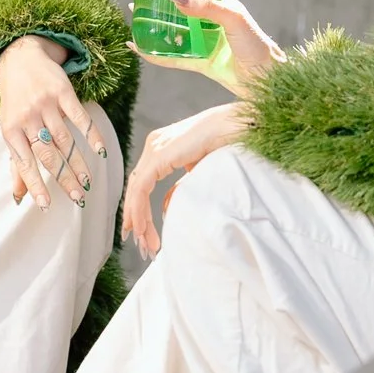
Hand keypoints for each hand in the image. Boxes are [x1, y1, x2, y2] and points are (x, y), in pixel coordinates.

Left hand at [0, 36, 107, 208]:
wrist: (18, 59)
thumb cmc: (15, 102)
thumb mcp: (10, 131)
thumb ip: (16, 164)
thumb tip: (18, 198)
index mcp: (11, 131)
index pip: (24, 163)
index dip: (35, 185)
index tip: (47, 205)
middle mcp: (27, 119)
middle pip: (49, 154)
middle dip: (64, 179)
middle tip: (78, 198)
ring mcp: (45, 104)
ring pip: (65, 140)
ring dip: (79, 163)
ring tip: (88, 181)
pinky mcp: (62, 92)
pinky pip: (80, 117)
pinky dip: (92, 134)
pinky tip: (100, 150)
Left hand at [121, 102, 249, 259]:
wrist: (238, 127)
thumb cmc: (226, 145)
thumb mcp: (197, 172)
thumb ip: (179, 188)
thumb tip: (164, 209)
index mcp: (162, 147)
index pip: (141, 182)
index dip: (137, 208)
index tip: (139, 232)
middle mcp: (154, 145)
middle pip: (136, 187)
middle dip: (135, 218)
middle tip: (140, 244)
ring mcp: (155, 148)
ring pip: (136, 189)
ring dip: (138, 219)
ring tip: (144, 244)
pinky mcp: (160, 155)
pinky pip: (142, 187)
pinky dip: (139, 209)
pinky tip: (143, 227)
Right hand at [129, 0, 283, 98]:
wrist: (266, 79)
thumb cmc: (256, 44)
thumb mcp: (234, 18)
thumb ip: (206, 7)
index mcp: (219, 4)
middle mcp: (208, 21)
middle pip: (177, 8)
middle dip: (156, 1)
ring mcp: (202, 42)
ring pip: (171, 31)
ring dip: (152, 24)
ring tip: (133, 16)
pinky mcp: (198, 62)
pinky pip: (171, 57)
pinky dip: (154, 52)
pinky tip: (139, 46)